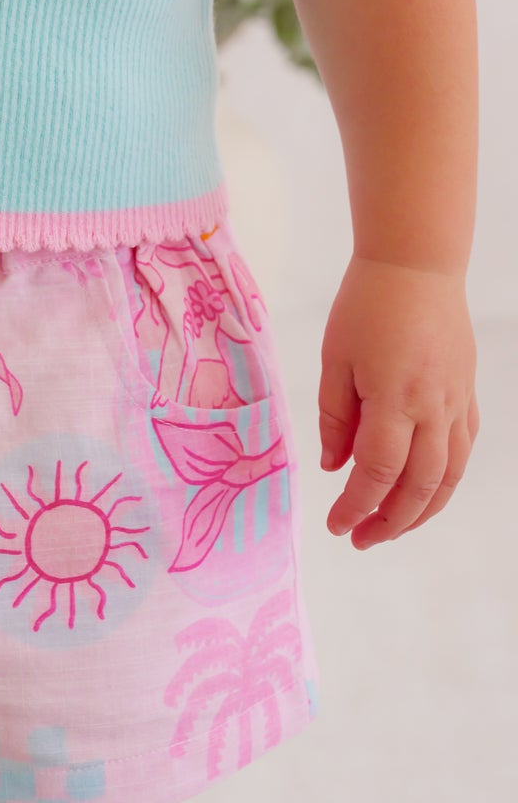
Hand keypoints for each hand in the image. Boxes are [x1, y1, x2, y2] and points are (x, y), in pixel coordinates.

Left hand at [318, 254, 478, 548]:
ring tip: (390, 527)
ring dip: (421, 511)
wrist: (416, 264)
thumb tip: (336, 467)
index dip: (358, 506)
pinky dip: (444, 479)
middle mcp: (433, 407)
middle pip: (419, 486)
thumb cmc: (365, 305)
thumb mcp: (335, 358)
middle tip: (360, 539)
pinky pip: (462, 449)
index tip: (337, 525)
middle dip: (390, 522)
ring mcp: (456, 402)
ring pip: (449, 476)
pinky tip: (422, 489)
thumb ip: (336, 416)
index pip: (379, 472)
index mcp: (394, 398)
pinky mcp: (467, 394)